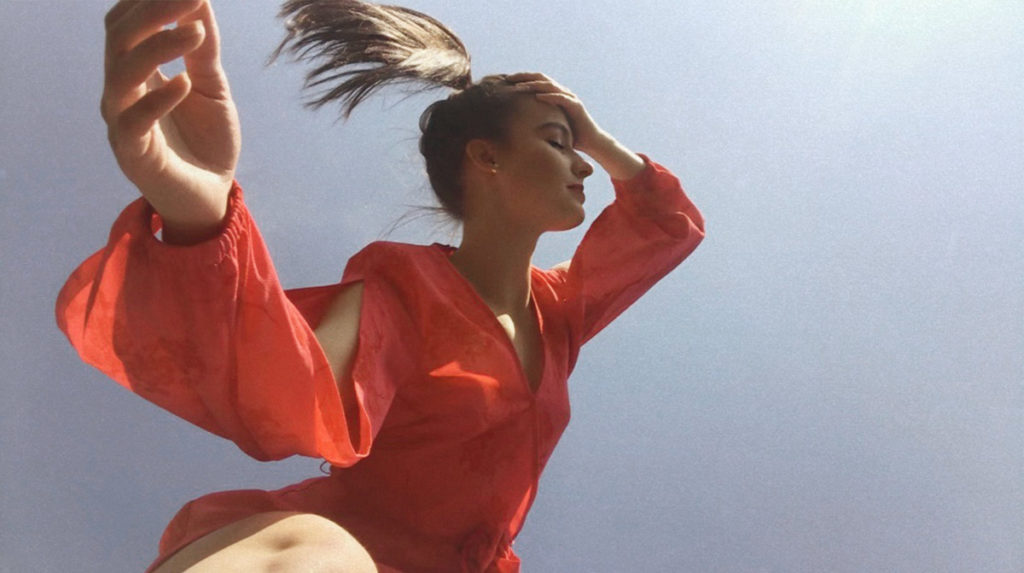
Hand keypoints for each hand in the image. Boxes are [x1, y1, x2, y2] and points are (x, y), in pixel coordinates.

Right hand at [101, 0, 240, 241]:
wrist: (212, 196)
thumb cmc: (207, 140)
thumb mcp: (212, 86)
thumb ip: (204, 48)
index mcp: (136, 71)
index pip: (126, 22)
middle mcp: (121, 91)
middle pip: (120, 38)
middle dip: (153, 11)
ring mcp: (122, 121)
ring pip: (122, 73)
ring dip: (159, 46)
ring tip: (196, 32)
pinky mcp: (132, 153)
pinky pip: (135, 121)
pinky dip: (159, 98)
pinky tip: (185, 83)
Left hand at [506, 72, 644, 179]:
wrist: (591, 142)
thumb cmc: (570, 135)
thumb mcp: (550, 126)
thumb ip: (537, 121)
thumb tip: (516, 125)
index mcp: (555, 95)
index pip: (536, 82)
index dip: (522, 79)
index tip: (506, 81)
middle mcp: (562, 92)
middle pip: (541, 78)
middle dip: (524, 77)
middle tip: (508, 79)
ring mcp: (570, 98)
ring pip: (550, 86)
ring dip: (534, 85)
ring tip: (519, 87)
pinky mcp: (576, 106)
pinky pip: (561, 98)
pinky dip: (550, 96)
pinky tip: (538, 97)